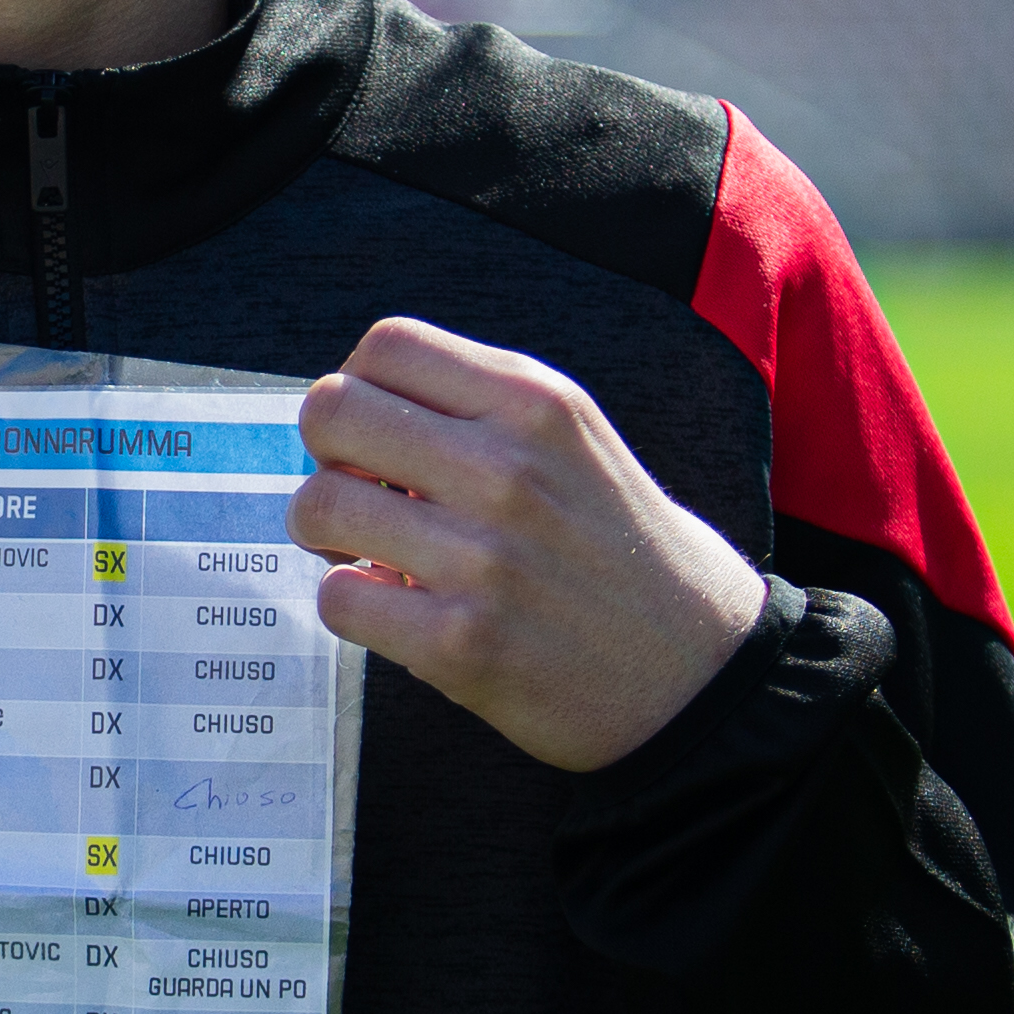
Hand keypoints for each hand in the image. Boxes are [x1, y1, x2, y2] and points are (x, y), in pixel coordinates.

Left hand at [290, 317, 764, 771]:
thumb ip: (477, 411)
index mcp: (536, 403)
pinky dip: (352, 603)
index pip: (386, 345)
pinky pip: (339, 598)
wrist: (696, 669)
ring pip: (317, 506)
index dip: (358, 387)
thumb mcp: (575, 442)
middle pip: (332, 411)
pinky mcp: (461, 643)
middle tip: (359, 494)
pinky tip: (397, 609)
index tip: (377, 435)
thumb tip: (354, 413)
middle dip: (324, 454)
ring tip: (372, 555)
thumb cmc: (618, 549)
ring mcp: (483, 558)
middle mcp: (508, 468)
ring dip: (325, 535)